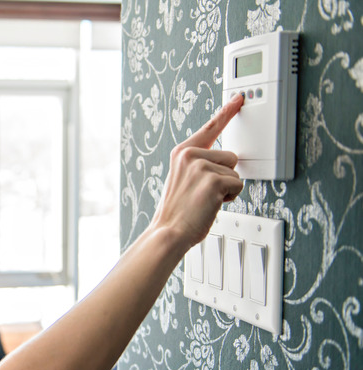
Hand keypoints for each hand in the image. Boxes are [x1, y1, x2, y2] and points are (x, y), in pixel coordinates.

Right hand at [151, 93, 244, 248]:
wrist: (169, 231)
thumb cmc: (178, 211)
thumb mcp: (184, 178)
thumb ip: (200, 163)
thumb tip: (224, 161)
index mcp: (182, 152)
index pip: (211, 127)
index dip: (227, 111)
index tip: (240, 98)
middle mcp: (190, 155)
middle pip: (231, 156)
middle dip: (224, 175)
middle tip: (203, 192)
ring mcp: (201, 167)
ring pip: (235, 172)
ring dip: (226, 189)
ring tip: (205, 199)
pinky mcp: (213, 181)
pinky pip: (237, 185)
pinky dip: (229, 198)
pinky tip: (210, 204)